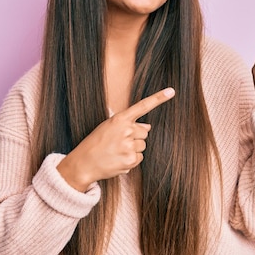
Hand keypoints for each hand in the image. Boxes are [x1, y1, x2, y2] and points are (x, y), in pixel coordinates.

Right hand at [57, 87, 175, 191]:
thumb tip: (148, 127)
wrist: (83, 163)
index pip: (143, 106)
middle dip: (135, 137)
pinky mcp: (131, 160)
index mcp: (120, 119)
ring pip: (143, 145)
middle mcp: (126, 130)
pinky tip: (118, 159)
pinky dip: (131, 160)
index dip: (158, 98)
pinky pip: (140, 158)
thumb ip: (128, 124)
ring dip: (133, 149)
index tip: (171, 91)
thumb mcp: (108, 127)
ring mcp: (129, 145)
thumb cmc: (95, 143)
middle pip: (144, 132)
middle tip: (117, 142)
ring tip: (117, 151)